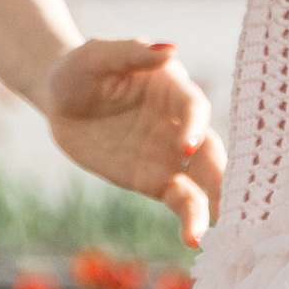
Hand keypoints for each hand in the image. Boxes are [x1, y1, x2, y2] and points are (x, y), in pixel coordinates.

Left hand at [46, 39, 223, 243]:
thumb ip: (131, 53)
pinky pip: (180, 200)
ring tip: (216, 226)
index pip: (193, 106)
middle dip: (219, 171)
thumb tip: (169, 50)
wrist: (61, 99)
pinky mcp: (155, 180)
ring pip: (200, 181)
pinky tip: (192, 238)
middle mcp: (180, 124)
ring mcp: (170, 155)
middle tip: (227, 195)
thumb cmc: (81, 68)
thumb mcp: (96, 55)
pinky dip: (190, 218)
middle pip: (209, 148)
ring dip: (212, 202)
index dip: (195, 125)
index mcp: (172, 88)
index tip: (187, 147)